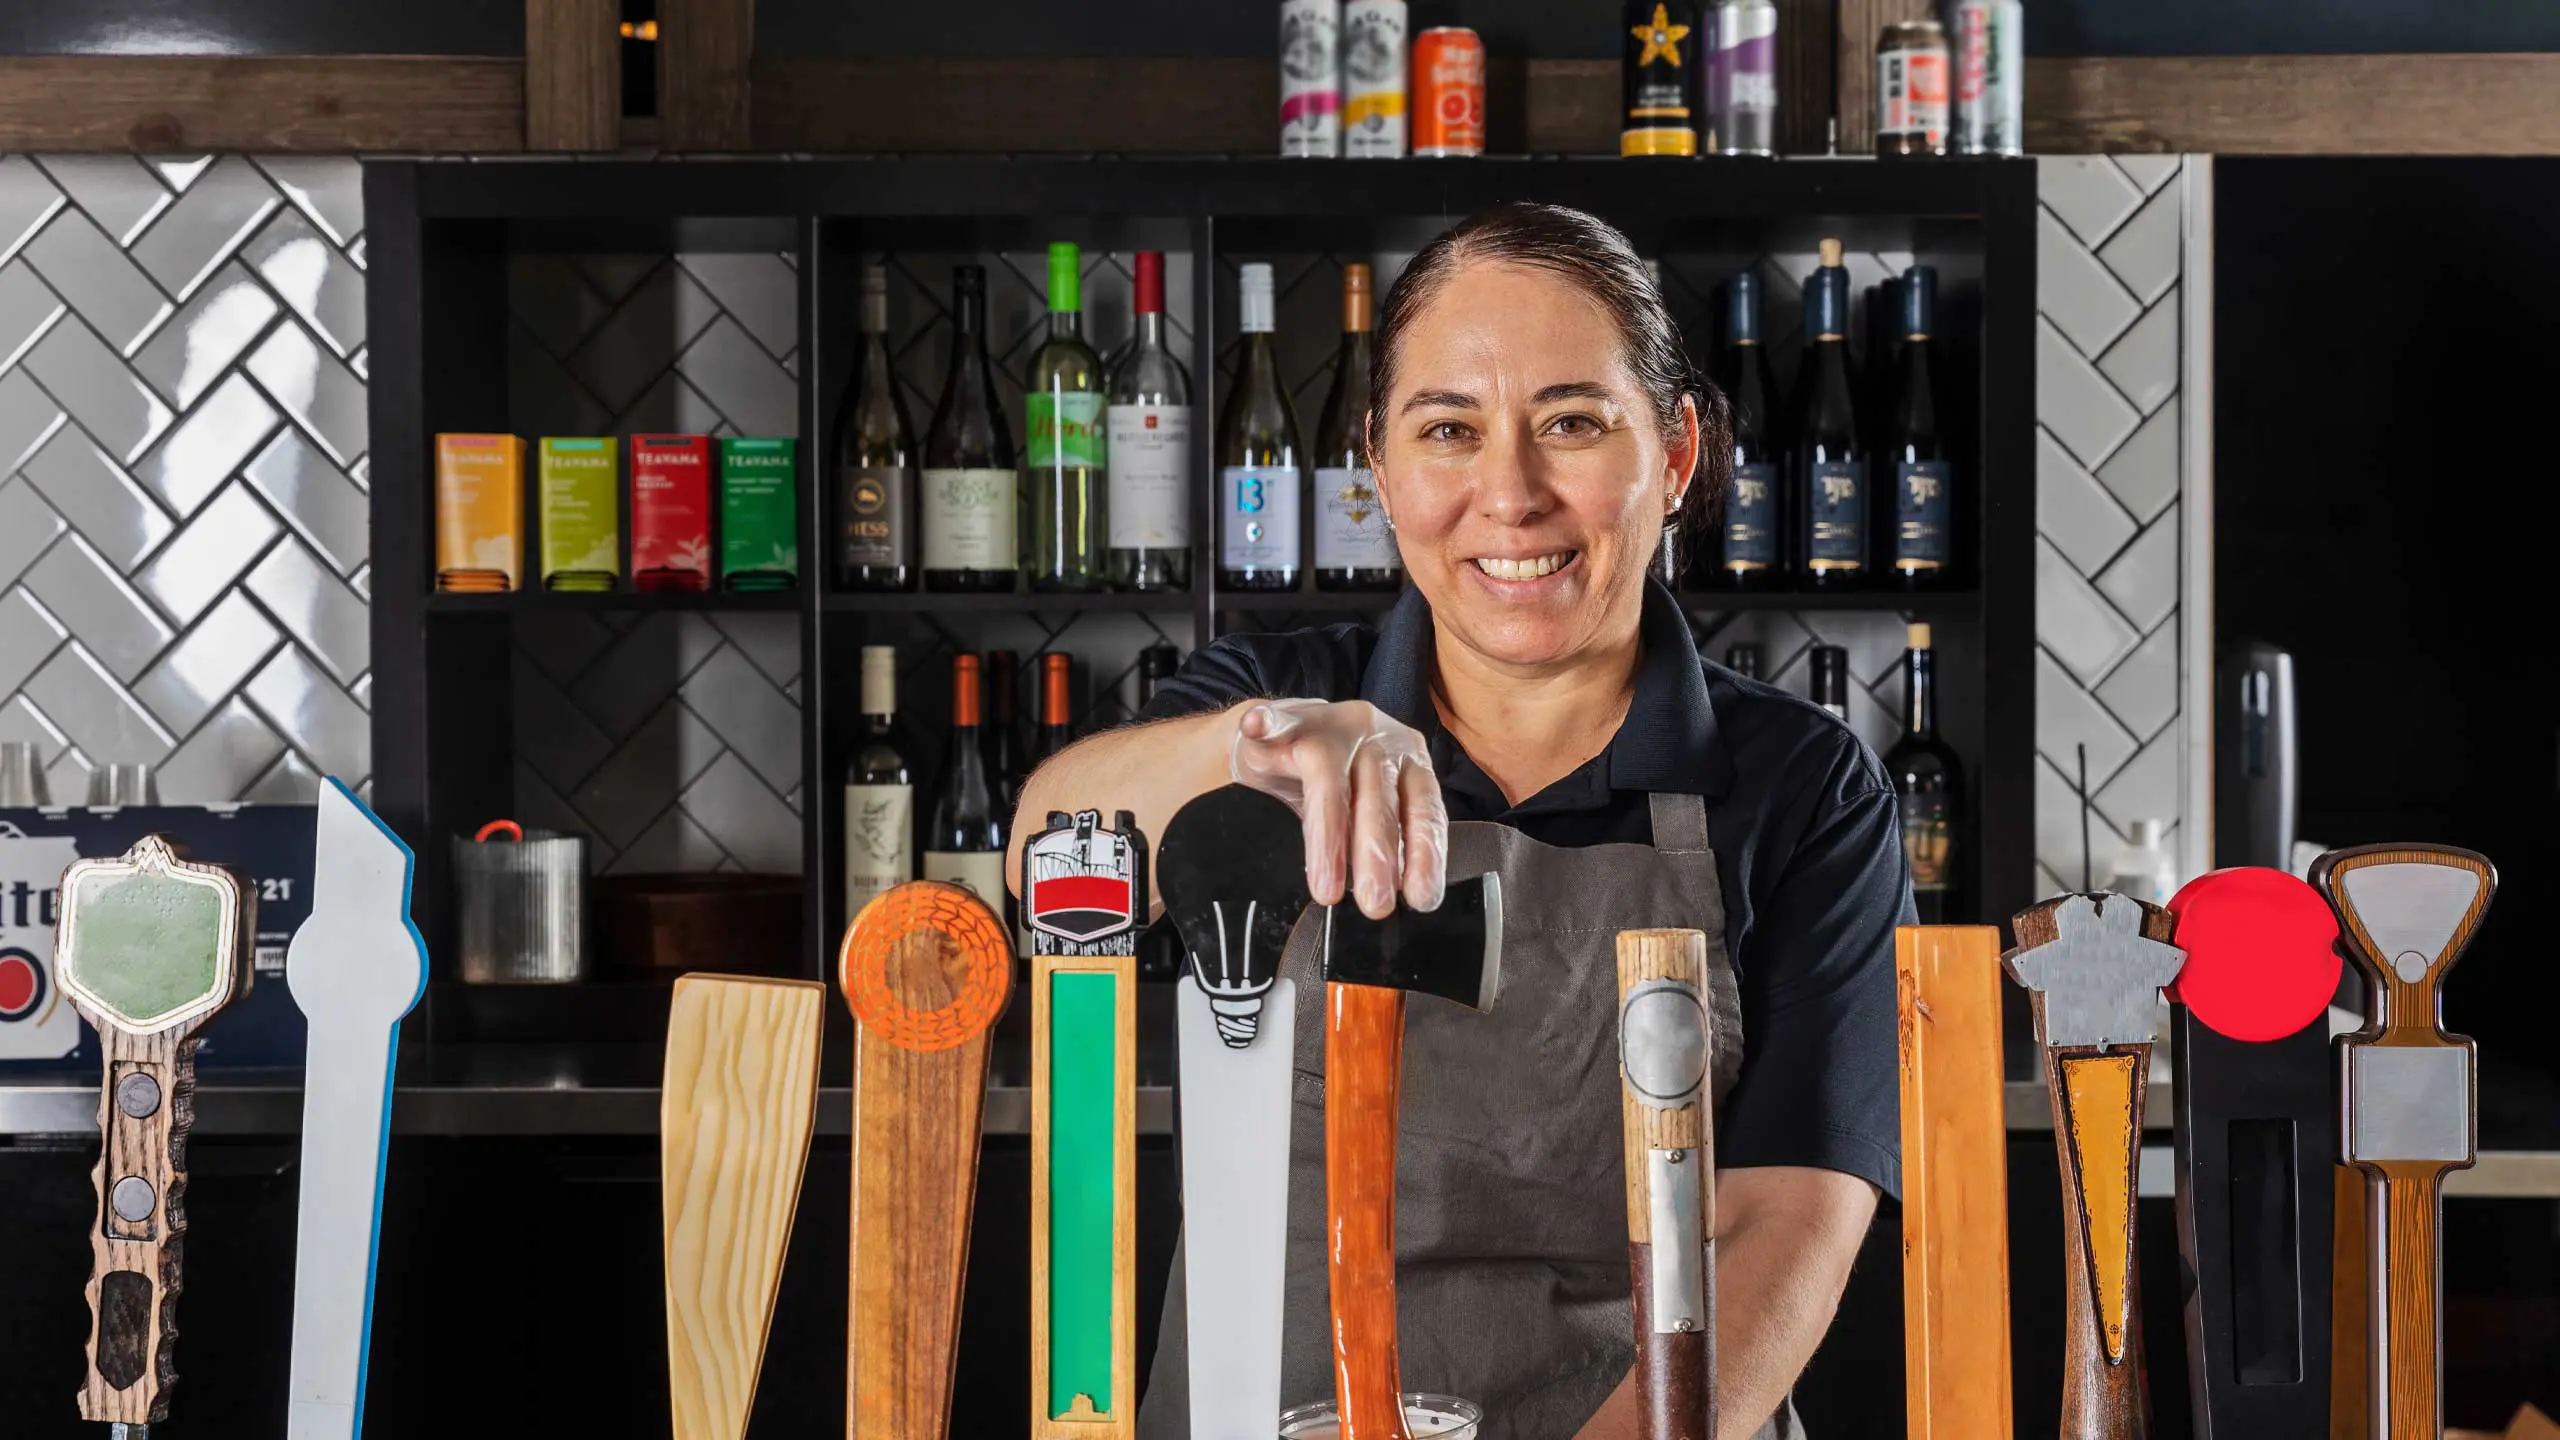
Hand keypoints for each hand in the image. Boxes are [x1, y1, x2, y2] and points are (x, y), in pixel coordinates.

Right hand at [1228, 699, 1446, 917]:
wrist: (1291, 732)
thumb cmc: (1337, 779)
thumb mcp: (1370, 810)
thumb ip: (1388, 842)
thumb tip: (1400, 897)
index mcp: (1407, 761)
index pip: (1423, 809)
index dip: (1424, 855)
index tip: (1420, 898)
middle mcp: (1377, 739)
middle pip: (1378, 800)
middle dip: (1377, 856)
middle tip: (1375, 903)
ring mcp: (1331, 727)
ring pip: (1330, 781)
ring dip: (1328, 837)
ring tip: (1326, 887)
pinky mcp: (1287, 722)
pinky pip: (1274, 724)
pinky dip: (1266, 726)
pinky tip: (1256, 728)